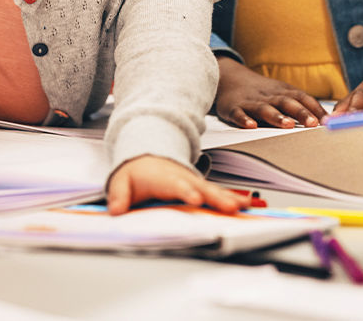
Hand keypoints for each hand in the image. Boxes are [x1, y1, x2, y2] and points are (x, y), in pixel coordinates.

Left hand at [105, 155, 246, 214]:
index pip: (176, 185)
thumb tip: (116, 210)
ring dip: (229, 198)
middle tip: (230, 206)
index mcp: (164, 178)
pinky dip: (232, 198)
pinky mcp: (200, 189)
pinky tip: (246, 205)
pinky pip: (217, 194)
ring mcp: (194, 183)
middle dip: (216, 197)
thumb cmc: (135, 172)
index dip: (186, 191)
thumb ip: (119, 196)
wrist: (146, 154)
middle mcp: (183, 179)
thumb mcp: (121, 181)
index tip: (195, 199)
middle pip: (201, 188)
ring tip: (243, 206)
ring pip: (213, 191)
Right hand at [215, 57, 325, 128]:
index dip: (315, 108)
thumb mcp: (282, 93)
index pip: (302, 98)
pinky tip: (251, 125)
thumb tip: (327, 120)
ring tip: (287, 124)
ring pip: (264, 108)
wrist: (229, 77)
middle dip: (301, 112)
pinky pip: (239, 113)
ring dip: (276, 116)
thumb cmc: (263, 92)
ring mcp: (251, 102)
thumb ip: (301, 105)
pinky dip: (244, 119)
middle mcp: (269, 96)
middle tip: (313, 124)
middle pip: (286, 102)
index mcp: (283, 92)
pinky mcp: (233, 107)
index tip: (328, 120)